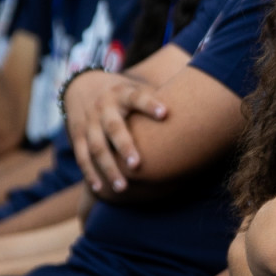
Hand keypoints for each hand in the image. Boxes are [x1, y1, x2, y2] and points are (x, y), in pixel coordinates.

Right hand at [65, 70, 169, 194]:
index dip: (150, 104)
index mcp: (122, 94)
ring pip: (97, 147)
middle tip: (138, 165)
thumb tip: (198, 107)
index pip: (137, 97)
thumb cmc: (125, 95)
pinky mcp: (77, 136)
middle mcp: (104, 108)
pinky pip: (83, 157)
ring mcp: (89, 122)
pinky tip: (102, 189)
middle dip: (124, 146)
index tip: (166, 113)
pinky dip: (91, 174)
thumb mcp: (138, 88)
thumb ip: (160, 98)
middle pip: (113, 128)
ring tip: (123, 187)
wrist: (83, 86)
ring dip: (109, 168)